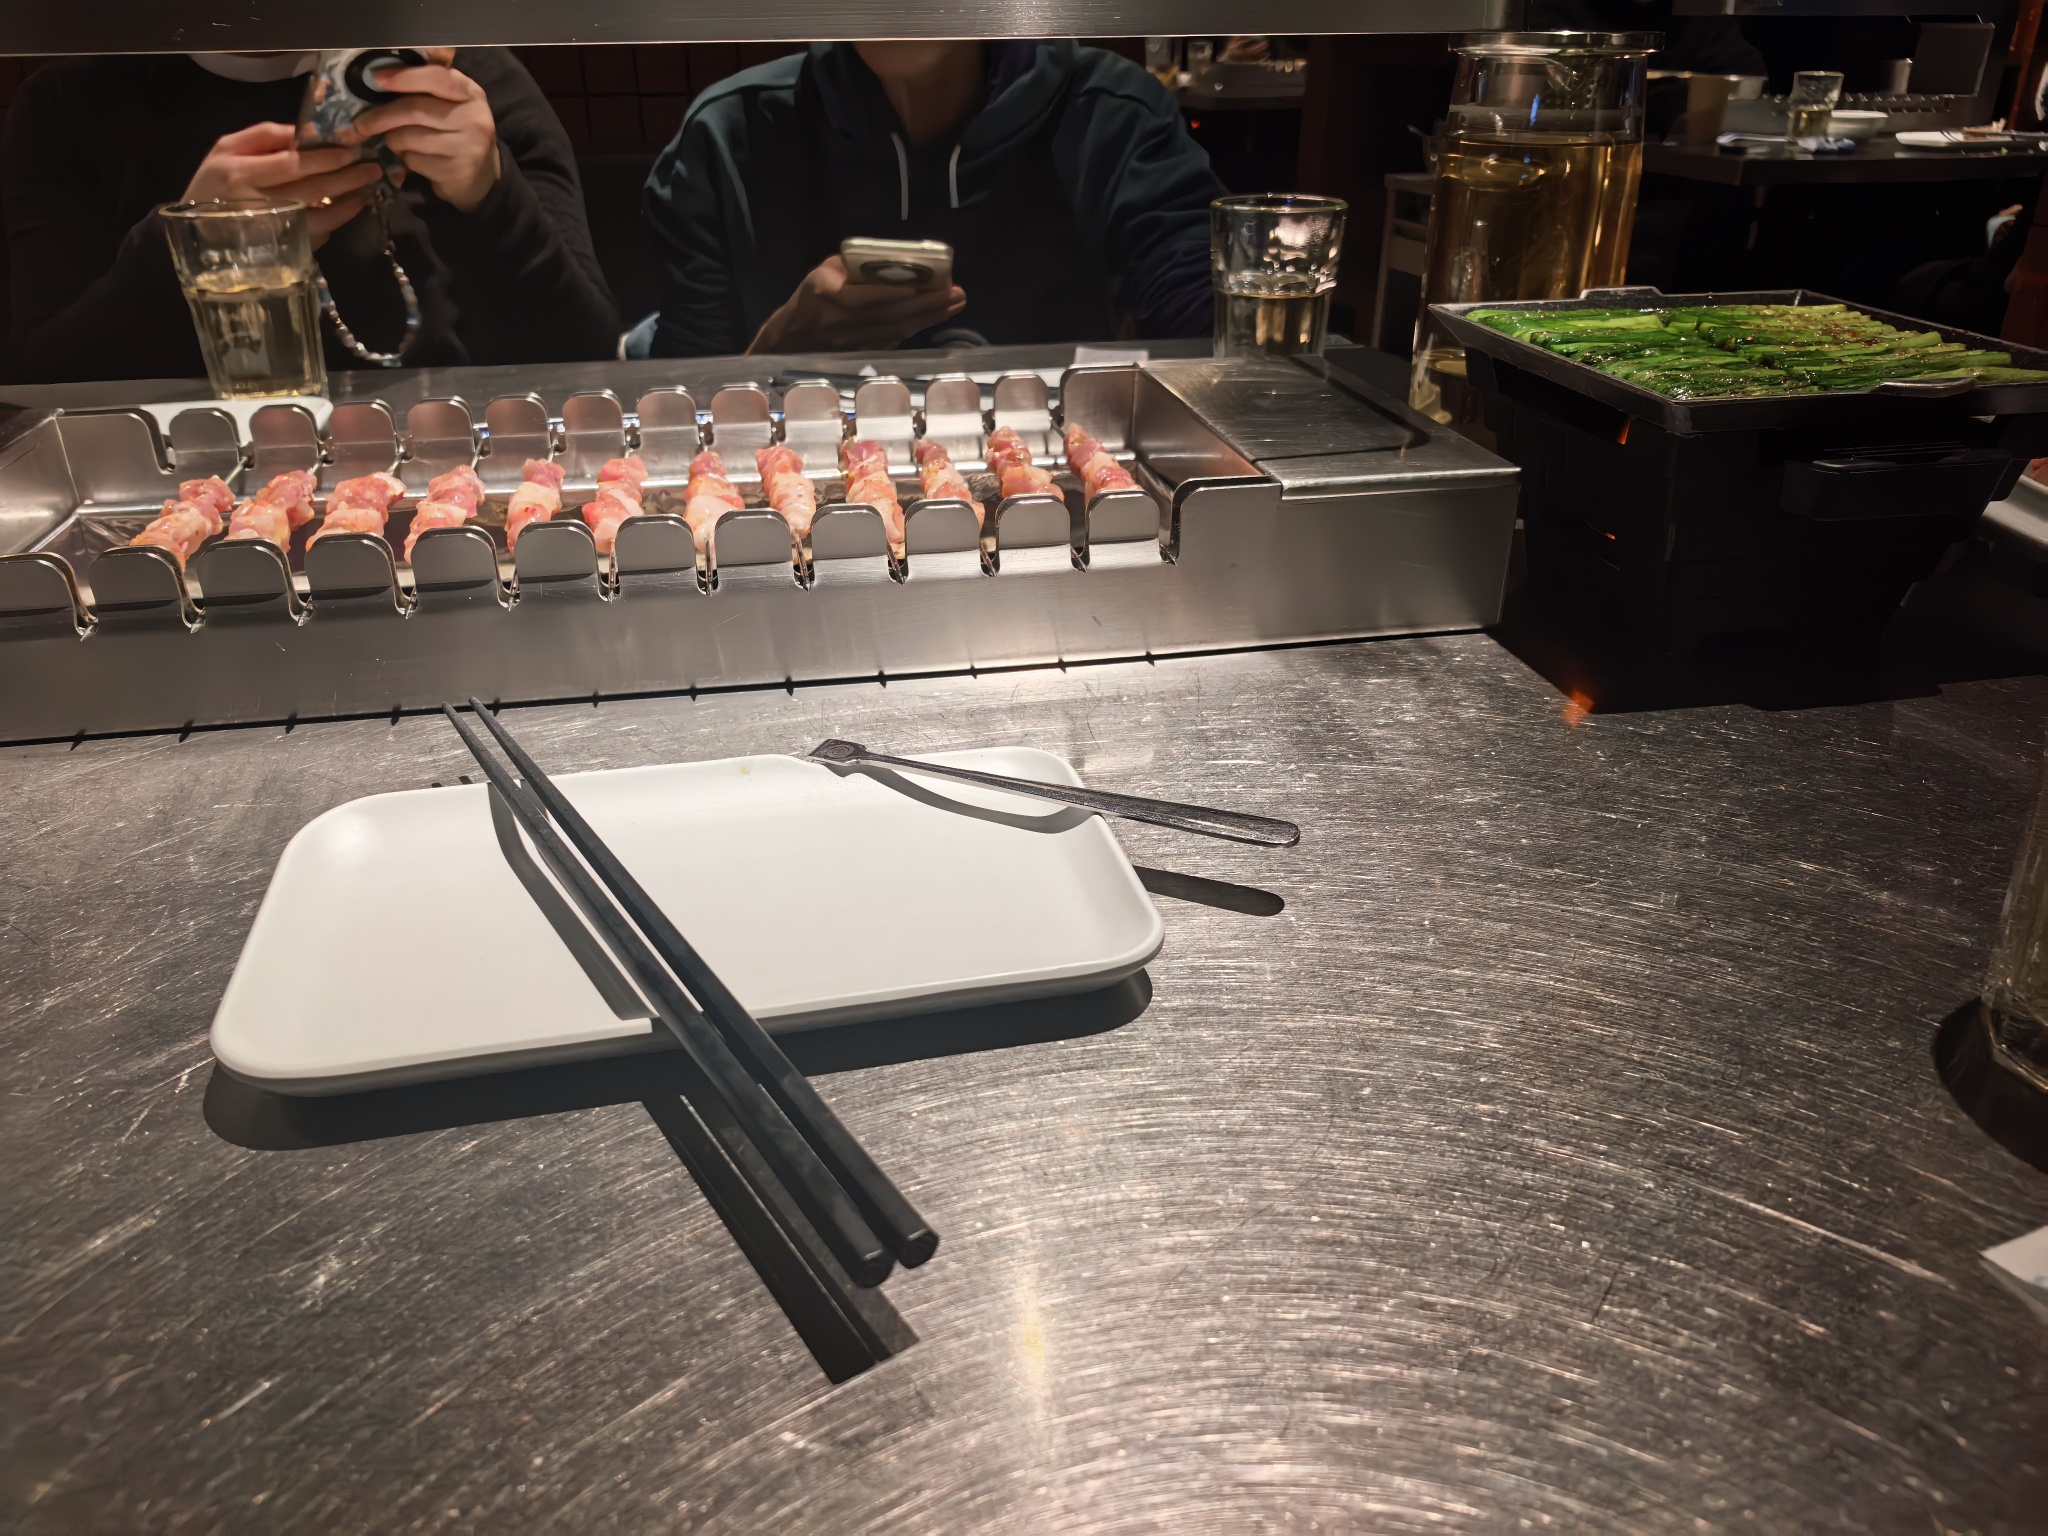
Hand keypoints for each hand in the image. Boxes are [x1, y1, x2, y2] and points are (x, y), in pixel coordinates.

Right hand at [183, 122, 383, 245]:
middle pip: (312, 190)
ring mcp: (272, 231)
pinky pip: (317, 237)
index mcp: (241, 173)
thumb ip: (264, 136)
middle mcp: (258, 204)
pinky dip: (335, 223)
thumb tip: (304, 131)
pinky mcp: (282, 251)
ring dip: (349, 206)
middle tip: (373, 169)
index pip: (292, 164)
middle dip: (347, 179)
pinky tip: (349, 210)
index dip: (325, 158)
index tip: (351, 151)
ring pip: (320, 219)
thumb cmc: (214, 182)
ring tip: (368, 192)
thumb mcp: (226, 148)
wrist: (197, 232)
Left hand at [343, 48, 500, 213]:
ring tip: (398, 142)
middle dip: (381, 116)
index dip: (404, 77)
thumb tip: (382, 73)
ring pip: (409, 137)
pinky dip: (406, 160)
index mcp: (471, 93)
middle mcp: (474, 118)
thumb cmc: (456, 131)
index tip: (376, 79)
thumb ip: (427, 83)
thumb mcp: (451, 103)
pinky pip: (414, 161)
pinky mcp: (456, 171)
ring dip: (394, 141)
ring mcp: (468, 147)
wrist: (481, 176)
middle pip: (414, 110)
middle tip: (361, 124)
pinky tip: (415, 159)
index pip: (436, 77)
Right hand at [748, 255, 966, 352]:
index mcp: (828, 297)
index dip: (893, 295)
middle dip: (926, 306)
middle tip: (956, 295)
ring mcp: (855, 343)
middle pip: (890, 316)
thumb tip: (893, 259)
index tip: (920, 288)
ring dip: (929, 318)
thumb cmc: (813, 296)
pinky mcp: (865, 353)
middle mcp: (843, 323)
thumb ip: (855, 266)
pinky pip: (895, 338)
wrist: (796, 337)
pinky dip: (917, 327)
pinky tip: (935, 317)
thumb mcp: (825, 272)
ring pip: (897, 330)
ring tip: (954, 304)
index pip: (865, 298)